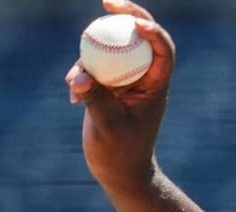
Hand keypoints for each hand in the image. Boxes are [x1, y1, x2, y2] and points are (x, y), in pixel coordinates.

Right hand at [65, 0, 175, 192]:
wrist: (118, 171)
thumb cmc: (121, 153)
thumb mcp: (107, 125)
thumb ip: (95, 98)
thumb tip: (79, 76)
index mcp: (156, 85)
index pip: (163, 49)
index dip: (153, 31)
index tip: (134, 23)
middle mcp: (143, 78)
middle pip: (140, 37)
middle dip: (126, 16)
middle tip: (107, 1)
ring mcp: (125, 80)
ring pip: (111, 50)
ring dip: (89, 56)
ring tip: (75, 86)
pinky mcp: (107, 85)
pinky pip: (93, 67)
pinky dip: (79, 76)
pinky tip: (72, 96)